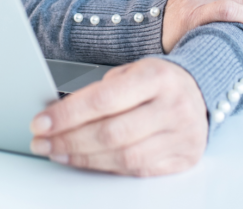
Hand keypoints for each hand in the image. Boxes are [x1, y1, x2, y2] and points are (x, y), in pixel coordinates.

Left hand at [30, 58, 206, 175]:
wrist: (201, 90)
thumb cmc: (157, 80)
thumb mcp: (132, 72)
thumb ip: (100, 91)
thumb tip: (57, 115)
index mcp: (157, 77)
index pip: (103, 99)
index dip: (67, 114)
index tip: (40, 123)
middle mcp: (172, 107)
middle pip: (111, 133)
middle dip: (68, 140)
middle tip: (41, 142)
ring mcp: (180, 136)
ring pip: (122, 157)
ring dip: (82, 158)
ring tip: (56, 152)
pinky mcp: (182, 159)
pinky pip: (136, 170)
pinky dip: (105, 167)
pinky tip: (84, 161)